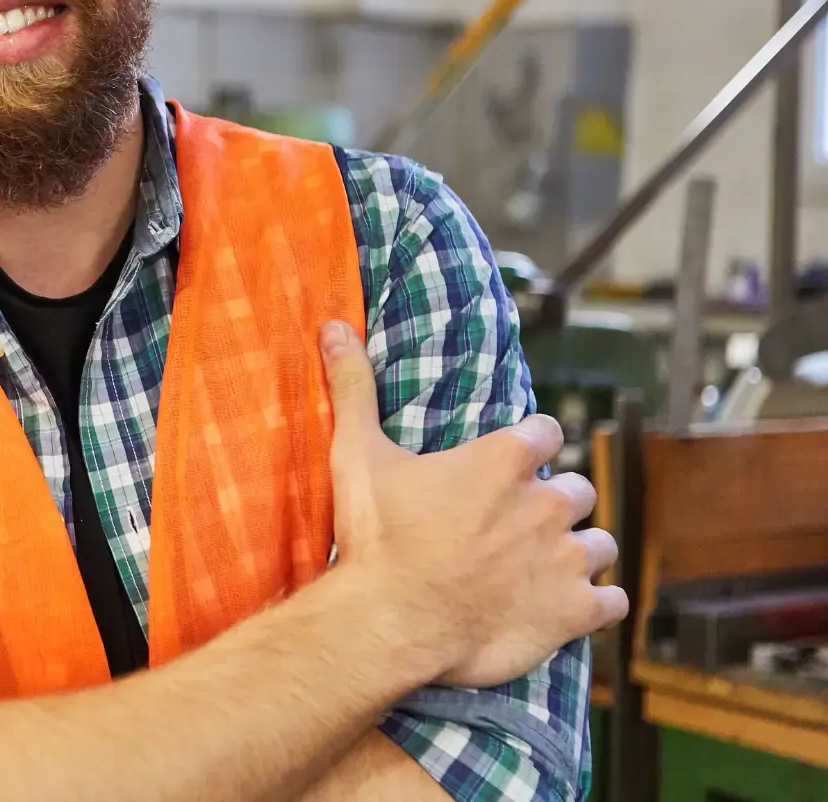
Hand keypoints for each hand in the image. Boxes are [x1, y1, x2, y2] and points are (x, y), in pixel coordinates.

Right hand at [320, 319, 626, 687]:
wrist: (392, 621)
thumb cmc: (377, 538)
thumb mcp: (358, 455)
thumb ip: (354, 389)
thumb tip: (335, 326)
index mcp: (502, 461)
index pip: (545, 431)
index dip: (530, 444)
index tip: (512, 458)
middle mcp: (545, 503)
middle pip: (577, 488)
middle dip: (555, 501)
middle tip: (519, 521)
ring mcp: (565, 559)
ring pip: (600, 544)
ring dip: (579, 551)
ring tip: (547, 566)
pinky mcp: (573, 611)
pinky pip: (613, 601)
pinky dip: (597, 603)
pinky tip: (572, 607)